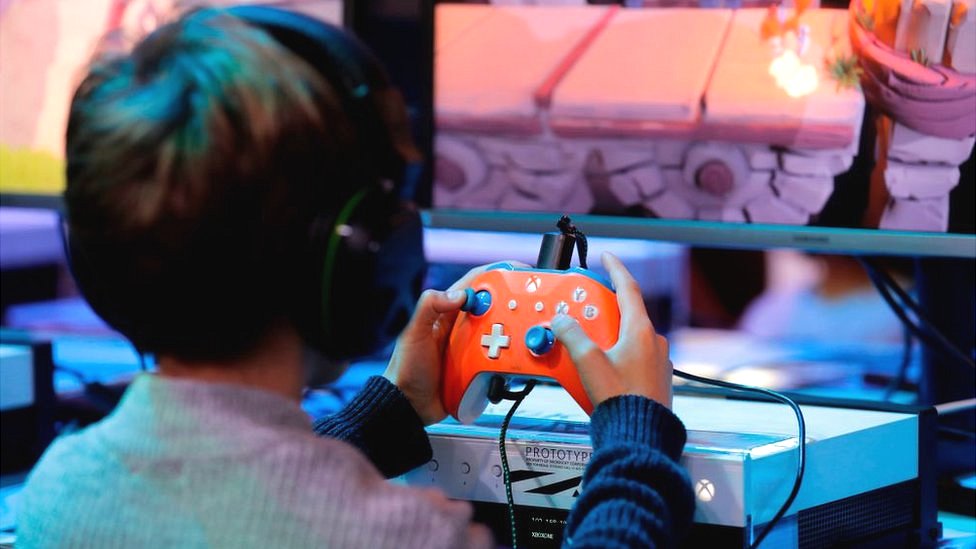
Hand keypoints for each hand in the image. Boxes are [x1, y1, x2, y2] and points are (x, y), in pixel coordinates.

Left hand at [384, 261, 528, 424]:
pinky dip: (509, 356)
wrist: (409, 405)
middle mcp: (462, 327)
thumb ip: (430, 307)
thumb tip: (459, 294)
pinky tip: (518, 357)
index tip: (515, 272)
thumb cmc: (406, 368)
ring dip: (513, 331)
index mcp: (447, 313)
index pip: (474, 285)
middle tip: (530, 304)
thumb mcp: (414, 333)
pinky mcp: (478, 366)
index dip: (495, 274)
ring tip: (528, 331)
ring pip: (499, 332)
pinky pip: (498, 357)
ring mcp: (472, 347)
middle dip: (511, 303)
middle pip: (493, 307)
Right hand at [551, 252, 672, 408]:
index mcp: (641, 330)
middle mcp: (655, 342)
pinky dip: (618, 355)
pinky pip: (635, 357)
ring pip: (631, 337)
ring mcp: (658, 361)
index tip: (607, 257)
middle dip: (605, 311)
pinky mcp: (656, 379)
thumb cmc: (620, 399)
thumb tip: (561, 320)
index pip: (629, 288)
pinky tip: (603, 370)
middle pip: (627, 314)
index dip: (616, 269)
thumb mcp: (588, 362)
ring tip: (589, 347)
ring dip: (610, 336)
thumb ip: (572, 335)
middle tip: (585, 312)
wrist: (641, 434)